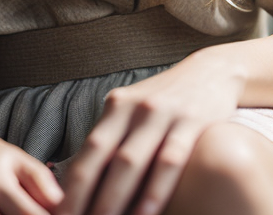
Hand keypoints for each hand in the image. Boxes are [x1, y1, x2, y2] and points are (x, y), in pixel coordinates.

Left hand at [56, 49, 237, 214]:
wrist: (213, 71)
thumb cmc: (167, 102)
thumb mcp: (135, 110)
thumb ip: (114, 139)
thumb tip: (83, 182)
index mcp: (117, 106)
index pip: (87, 151)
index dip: (71, 185)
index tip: (59, 214)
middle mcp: (134, 107)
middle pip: (101, 156)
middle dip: (84, 196)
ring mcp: (162, 113)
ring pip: (131, 161)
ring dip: (114, 198)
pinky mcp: (191, 121)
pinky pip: (170, 160)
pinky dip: (156, 189)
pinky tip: (146, 214)